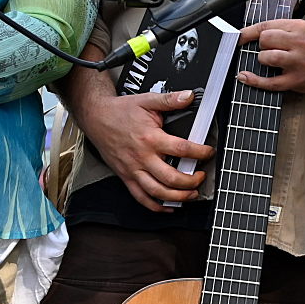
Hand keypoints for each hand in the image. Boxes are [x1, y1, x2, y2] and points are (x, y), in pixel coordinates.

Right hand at [77, 82, 211, 208]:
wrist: (96, 117)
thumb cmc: (120, 111)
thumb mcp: (147, 100)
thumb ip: (170, 99)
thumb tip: (188, 96)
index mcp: (150, 138)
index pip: (181, 149)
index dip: (200, 153)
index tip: (208, 152)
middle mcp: (142, 157)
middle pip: (171, 178)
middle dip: (191, 181)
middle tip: (200, 177)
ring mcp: (133, 170)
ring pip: (157, 192)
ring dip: (177, 197)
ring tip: (191, 194)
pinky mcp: (126, 177)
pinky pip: (141, 197)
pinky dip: (156, 206)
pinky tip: (168, 207)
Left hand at [237, 18, 304, 93]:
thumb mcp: (301, 31)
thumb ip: (280, 30)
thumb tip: (249, 35)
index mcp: (299, 27)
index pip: (266, 26)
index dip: (248, 33)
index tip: (238, 37)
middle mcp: (300, 42)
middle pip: (265, 39)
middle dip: (261, 46)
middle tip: (268, 50)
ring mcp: (299, 62)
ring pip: (267, 57)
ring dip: (262, 59)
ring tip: (269, 61)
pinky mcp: (298, 79)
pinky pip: (270, 81)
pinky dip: (255, 81)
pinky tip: (246, 77)